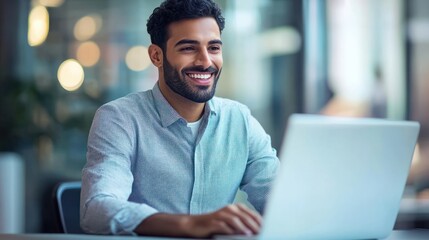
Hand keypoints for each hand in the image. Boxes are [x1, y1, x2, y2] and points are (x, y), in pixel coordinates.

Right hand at [134, 203, 261, 237]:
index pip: (251, 214)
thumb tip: (257, 230)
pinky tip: (239, 235)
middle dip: (255, 224)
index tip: (267, 228)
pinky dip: (233, 230)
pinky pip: (225, 225)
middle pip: (245, 216)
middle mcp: (229, 208)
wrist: (194, 225)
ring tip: (253, 234)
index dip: (260, 221)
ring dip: (245, 227)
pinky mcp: (213, 221)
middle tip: (262, 232)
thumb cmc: (215, 226)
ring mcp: (220, 214)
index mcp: (235, 208)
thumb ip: (242, 224)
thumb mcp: (230, 224)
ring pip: (236, 219)